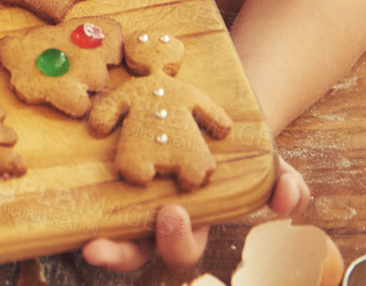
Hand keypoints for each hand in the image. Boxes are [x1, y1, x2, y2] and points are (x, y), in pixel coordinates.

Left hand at [81, 156, 310, 271]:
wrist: (214, 117)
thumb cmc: (241, 153)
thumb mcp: (267, 166)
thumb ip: (284, 185)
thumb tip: (287, 200)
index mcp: (191, 221)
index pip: (179, 247)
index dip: (173, 240)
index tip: (172, 212)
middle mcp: (154, 215)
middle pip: (137, 248)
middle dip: (125, 247)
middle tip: (133, 214)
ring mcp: (132, 196)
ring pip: (109, 228)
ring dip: (100, 238)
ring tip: (86, 238)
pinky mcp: (115, 168)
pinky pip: (96, 185)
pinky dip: (88, 185)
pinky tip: (78, 169)